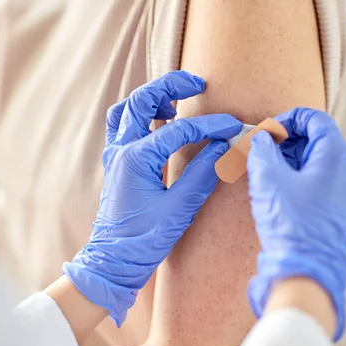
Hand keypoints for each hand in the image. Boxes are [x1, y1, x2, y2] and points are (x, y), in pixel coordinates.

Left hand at [63, 71, 241, 325]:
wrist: (112, 261)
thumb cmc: (144, 239)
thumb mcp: (180, 208)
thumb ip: (202, 173)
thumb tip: (224, 147)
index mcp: (136, 159)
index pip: (180, 130)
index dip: (211, 126)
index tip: (233, 126)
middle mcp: (121, 150)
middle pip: (142, 101)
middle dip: (170, 86)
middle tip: (197, 84)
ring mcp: (114, 154)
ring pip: (126, 108)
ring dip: (150, 98)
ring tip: (175, 102)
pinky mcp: (115, 162)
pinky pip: (121, 125)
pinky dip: (138, 115)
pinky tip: (158, 123)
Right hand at [246, 108, 345, 340]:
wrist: (308, 275)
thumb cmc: (291, 225)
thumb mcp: (268, 180)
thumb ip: (260, 150)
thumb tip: (260, 138)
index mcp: (337, 157)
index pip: (315, 119)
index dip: (287, 120)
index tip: (266, 133)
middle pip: (318, 140)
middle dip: (287, 142)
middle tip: (261, 153)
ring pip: (319, 163)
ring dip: (291, 161)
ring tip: (266, 175)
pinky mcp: (342, 213)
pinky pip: (323, 183)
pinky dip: (300, 179)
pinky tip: (280, 194)